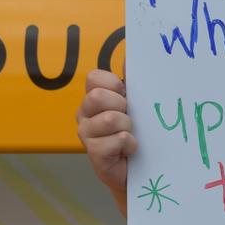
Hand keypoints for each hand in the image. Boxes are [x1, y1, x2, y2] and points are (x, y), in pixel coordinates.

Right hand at [76, 69, 136, 191]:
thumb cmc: (137, 131)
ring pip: (110, 119)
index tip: (125, 95)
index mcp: (93, 97)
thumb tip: (130, 55)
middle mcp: (84, 114)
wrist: (140, 169)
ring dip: (128, 127)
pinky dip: (130, 144)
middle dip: (121, 106)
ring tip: (130, 134)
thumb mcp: (136, 103)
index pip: (94, 77)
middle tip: (129, 118)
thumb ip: (132, 80)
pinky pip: (118, 139)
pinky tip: (128, 150)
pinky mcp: (94, 154)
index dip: (113, 84)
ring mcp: (86, 134)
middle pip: (97, 96)